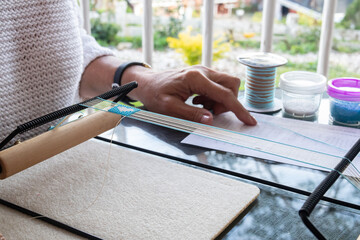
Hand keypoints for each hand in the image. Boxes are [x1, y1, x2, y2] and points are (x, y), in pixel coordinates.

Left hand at [123, 65, 256, 125]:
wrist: (147, 82)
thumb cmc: (155, 94)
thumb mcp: (170, 108)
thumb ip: (191, 114)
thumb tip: (210, 120)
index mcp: (195, 78)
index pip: (224, 94)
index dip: (238, 109)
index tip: (249, 121)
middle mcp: (203, 71)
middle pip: (231, 84)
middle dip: (228, 102)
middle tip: (211, 112)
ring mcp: (203, 71)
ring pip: (226, 85)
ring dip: (219, 100)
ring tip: (200, 107)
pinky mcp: (202, 74)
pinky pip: (217, 86)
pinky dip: (213, 97)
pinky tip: (198, 102)